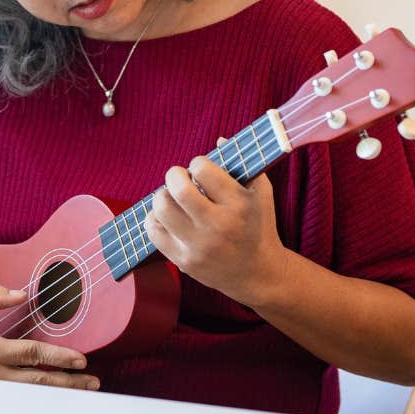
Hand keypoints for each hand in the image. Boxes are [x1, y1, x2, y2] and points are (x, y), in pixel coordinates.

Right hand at [0, 285, 98, 390]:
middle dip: (69, 382)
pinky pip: (22, 398)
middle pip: (39, 381)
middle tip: (92, 381)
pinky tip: (59, 393)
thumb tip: (23, 295)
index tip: (81, 359)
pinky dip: (42, 397)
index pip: (32, 354)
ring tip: (83, 390)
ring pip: (33, 394)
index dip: (59, 357)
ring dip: (60, 392)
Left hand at [143, 138, 290, 305]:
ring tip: (171, 197)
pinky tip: (167, 217)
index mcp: (238, 205)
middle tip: (178, 178)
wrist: (258, 274)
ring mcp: (199, 246)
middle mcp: (218, 226)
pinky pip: (154, 232)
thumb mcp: (260, 193)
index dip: (198, 163)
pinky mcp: (184, 261)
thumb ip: (243, 164)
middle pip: (177, 189)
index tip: (200, 169)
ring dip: (162, 196)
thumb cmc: (259, 227)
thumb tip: (219, 139)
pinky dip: (154, 219)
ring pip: (162, 209)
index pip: (202, 169)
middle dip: (173, 175)